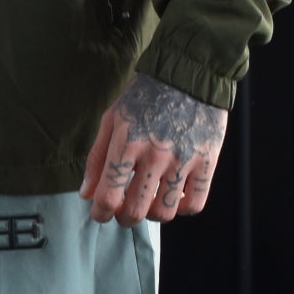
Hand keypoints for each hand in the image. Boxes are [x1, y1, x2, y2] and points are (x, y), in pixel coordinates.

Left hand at [79, 73, 226, 225]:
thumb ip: (97, 158)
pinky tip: (174, 196)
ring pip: (164, 213)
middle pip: (135, 210)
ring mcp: (183, 159)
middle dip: (124, 218)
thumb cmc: (144, 96)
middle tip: (124, 211)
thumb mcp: (112, 119)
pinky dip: (181, 208)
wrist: (187, 75)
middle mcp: (155, 154)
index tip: (100, 213)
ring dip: (152, 215)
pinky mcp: (207, 162)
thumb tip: (87, 194)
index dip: (100, 213)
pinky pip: (195, 203)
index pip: (109, 195)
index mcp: (127, 142)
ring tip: (149, 202)